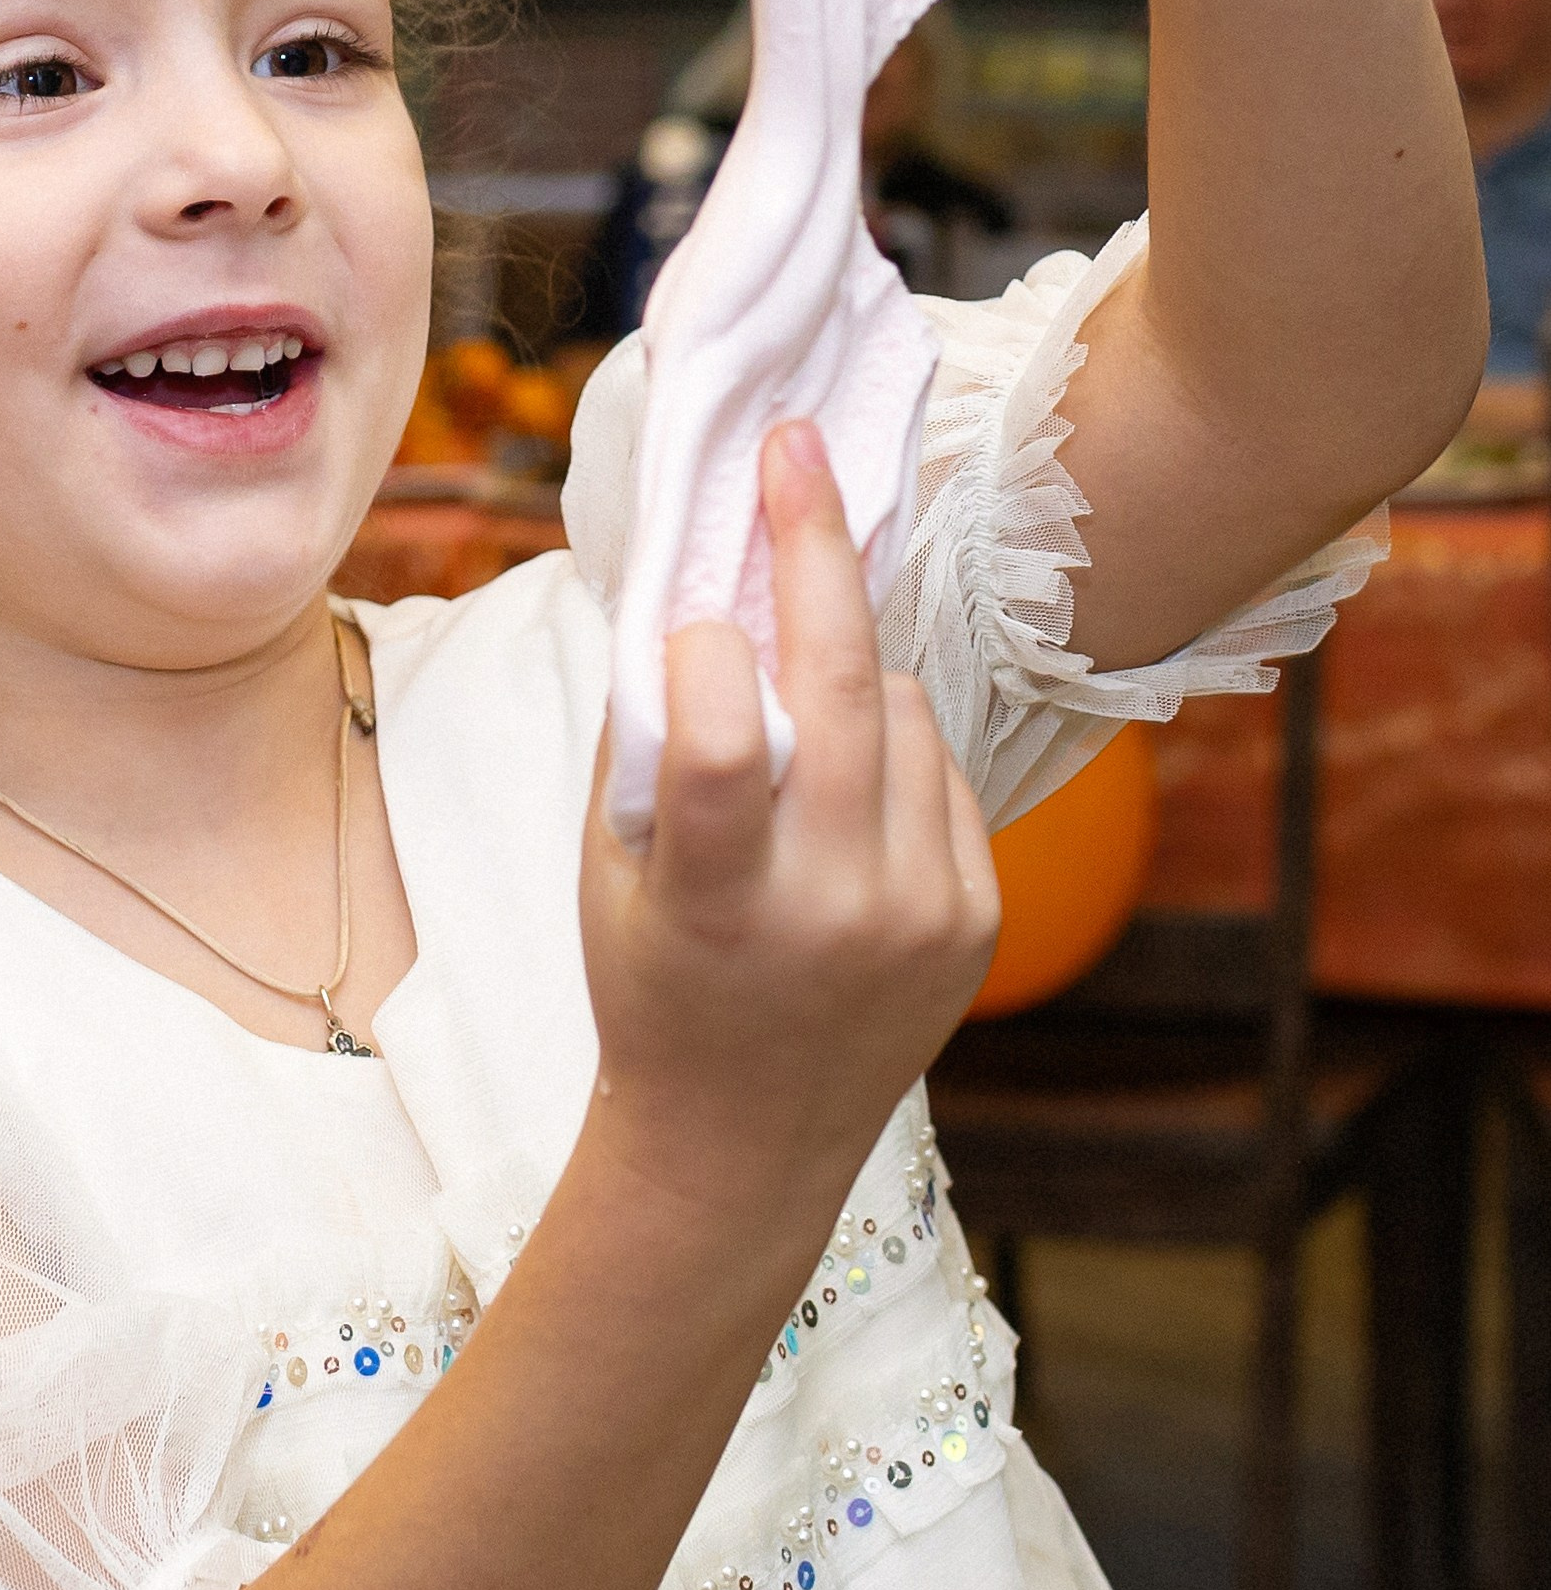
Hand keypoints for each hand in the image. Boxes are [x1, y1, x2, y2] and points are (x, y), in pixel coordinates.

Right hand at [577, 420, 999, 1231]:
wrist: (745, 1139)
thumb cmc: (654, 982)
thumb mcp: (611, 869)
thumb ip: (648, 737)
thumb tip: (692, 579)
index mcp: (718, 902)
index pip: (725, 747)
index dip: (706, 655)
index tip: (697, 605)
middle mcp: (834, 908)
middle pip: (839, 688)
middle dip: (815, 547)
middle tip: (795, 451)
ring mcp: (921, 911)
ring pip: (897, 709)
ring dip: (845, 678)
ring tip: (796, 734)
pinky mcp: (978, 913)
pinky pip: (939, 765)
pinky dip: (890, 748)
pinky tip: (847, 797)